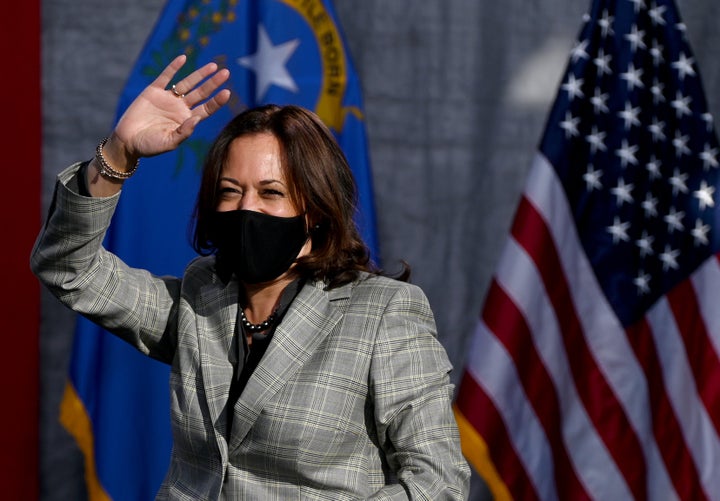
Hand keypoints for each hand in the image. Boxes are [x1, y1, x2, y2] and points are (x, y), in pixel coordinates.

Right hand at [107, 54, 230, 162]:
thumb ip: (184, 132)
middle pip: (201, 93)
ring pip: (187, 83)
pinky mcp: (153, 91)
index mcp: (187, 120)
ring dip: (199, 74)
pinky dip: (173, 67)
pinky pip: (165, 76)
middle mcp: (180, 108)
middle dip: (213, 83)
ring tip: (213, 65)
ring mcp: (168, 98)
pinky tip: (183, 58)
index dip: (217, 101)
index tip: (227, 92)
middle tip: (226, 73)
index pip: (206, 109)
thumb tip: (197, 119)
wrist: (128, 141)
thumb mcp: (169, 142)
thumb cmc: (150, 146)